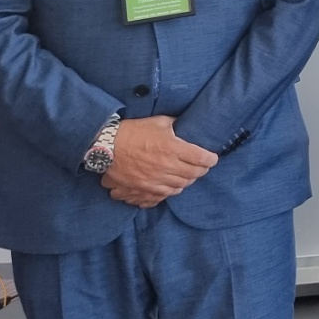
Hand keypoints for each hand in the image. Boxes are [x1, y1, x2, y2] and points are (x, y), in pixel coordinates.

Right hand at [102, 115, 217, 207]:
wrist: (105, 146)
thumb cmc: (132, 131)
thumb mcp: (158, 122)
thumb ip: (176, 125)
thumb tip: (186, 125)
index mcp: (172, 148)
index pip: (201, 158)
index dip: (211, 159)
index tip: (212, 158)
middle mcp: (166, 167)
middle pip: (193, 175)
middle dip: (201, 170)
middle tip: (201, 167)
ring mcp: (154, 181)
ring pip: (179, 187)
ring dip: (186, 181)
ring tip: (186, 175)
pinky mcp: (142, 190)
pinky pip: (162, 196)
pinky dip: (170, 191)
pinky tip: (170, 186)